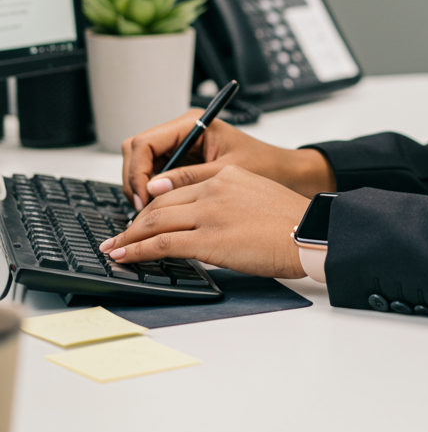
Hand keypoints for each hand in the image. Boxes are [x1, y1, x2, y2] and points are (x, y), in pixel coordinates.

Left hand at [100, 165, 309, 278]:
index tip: (141, 214)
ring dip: (129, 237)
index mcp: (227, 174)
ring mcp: (210, 213)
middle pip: (161, 202)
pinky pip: (161, 244)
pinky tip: (126, 257)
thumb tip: (204, 217)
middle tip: (119, 235)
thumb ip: (227, 197)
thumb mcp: (257, 194)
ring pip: (155, 221)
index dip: (153, 202)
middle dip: (135, 221)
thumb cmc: (291, 221)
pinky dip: (137, 251)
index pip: (177, 184)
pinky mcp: (208, 239)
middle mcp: (215, 188)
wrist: (309, 233)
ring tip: (114, 248)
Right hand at [121, 110, 335, 209]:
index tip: (143, 198)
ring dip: (142, 189)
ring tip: (148, 216)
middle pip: (137, 152)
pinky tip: (159, 212)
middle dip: (135, 180)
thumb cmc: (266, 165)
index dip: (137, 171)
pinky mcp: (185, 164)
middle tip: (141, 210)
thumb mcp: (226, 173)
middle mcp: (185, 132)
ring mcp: (183, 148)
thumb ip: (189, 179)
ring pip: (144, 166)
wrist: (287, 173)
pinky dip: (153, 193)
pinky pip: (157, 176)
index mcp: (194, 124)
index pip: (145, 142)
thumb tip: (153, 188)